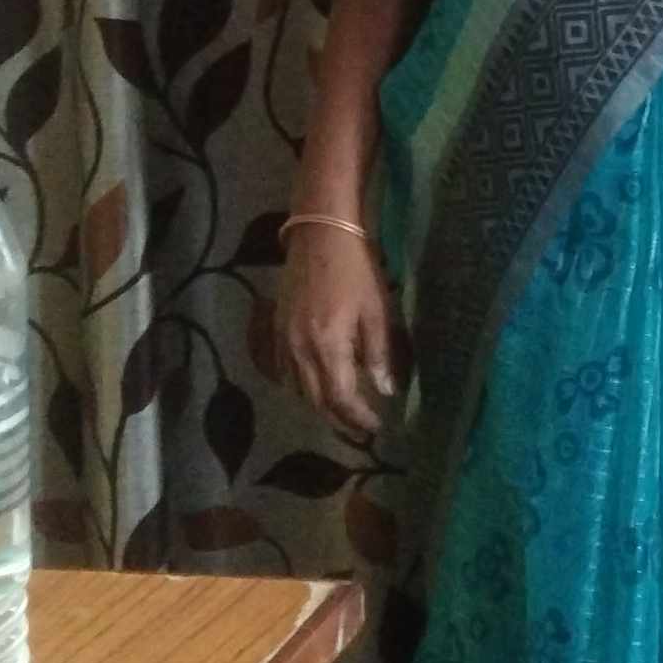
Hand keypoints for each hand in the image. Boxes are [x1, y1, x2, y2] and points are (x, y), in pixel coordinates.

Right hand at [273, 222, 407, 441]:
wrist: (320, 234)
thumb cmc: (356, 269)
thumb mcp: (377, 310)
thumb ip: (379, 353)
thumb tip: (385, 390)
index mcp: (327, 346)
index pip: (341, 398)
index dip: (358, 418)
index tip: (377, 426)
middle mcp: (299, 350)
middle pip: (316, 401)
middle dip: (339, 419)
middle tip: (361, 428)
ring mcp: (283, 341)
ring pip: (298, 389)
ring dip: (320, 405)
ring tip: (343, 411)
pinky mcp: (276, 329)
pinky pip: (285, 371)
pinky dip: (301, 386)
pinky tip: (318, 383)